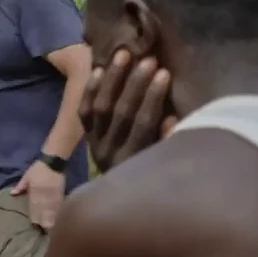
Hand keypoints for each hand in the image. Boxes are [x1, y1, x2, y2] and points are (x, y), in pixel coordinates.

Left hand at [10, 161, 64, 228]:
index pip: (34, 206)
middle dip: (43, 219)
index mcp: (35, 190)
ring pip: (52, 208)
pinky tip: (58, 218)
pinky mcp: (61, 193)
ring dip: (52, 217)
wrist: (53, 162)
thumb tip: (12, 194)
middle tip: (43, 229)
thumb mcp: (27, 176)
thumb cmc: (38, 169)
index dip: (35, 215)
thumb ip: (20, 186)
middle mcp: (44, 194)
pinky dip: (58, 211)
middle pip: (44, 209)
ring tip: (51, 228)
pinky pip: (59, 204)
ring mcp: (53, 194)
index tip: (34, 224)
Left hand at [77, 49, 177, 172]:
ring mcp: (96, 144)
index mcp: (135, 159)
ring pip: (100, 107)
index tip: (164, 73)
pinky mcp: (87, 139)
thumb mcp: (165, 165)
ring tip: (122, 55)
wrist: (119, 202)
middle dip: (135, 84)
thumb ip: (168, 143)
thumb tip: (174, 118)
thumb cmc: (155, 178)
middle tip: (147, 59)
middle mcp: (112, 152)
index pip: (144, 123)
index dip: (153, 97)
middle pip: (121, 112)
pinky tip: (98, 70)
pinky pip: (84, 112)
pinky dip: (90, 91)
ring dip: (112, 80)